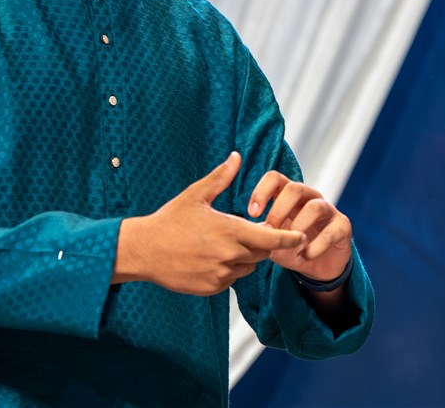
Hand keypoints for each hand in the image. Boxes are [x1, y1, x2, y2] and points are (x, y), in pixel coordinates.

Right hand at [114, 152, 304, 295]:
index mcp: (230, 230)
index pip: (272, 239)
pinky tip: (208, 258)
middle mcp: (230, 255)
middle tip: (247, 232)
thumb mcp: (195, 195)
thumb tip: (236, 156)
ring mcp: (221, 274)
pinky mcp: (212, 288)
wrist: (144, 250)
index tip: (300, 235)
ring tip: (221, 244)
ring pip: (246, 268)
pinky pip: (230, 279)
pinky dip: (227, 270)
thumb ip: (221, 177)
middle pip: (262, 253)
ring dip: (243, 258)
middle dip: (261, 244)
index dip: (289, 238)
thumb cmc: (169, 219)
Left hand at [247, 171, 352, 282]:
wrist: (318, 267)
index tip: (252, 213)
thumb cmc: (291, 247)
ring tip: (290, 245)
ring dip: (299, 227)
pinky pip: (331, 231)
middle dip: (279, 210)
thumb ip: (261, 235)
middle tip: (271, 230)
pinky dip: (316, 246)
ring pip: (315, 207)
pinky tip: (305, 256)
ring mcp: (328, 210)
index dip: (262, 191)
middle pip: (295, 188)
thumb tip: (249, 231)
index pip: (275, 178)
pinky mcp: (343, 226)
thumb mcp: (272, 242)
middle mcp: (309, 197)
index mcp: (288, 195)